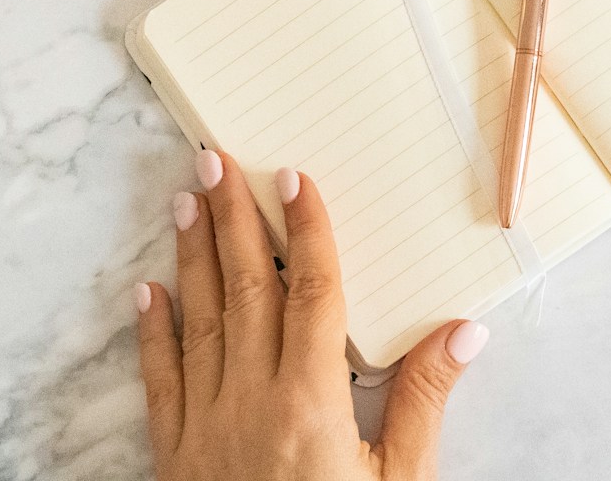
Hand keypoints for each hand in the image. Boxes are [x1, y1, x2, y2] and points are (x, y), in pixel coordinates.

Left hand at [134, 150, 489, 480]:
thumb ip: (422, 405)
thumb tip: (462, 332)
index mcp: (311, 402)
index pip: (312, 295)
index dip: (308, 232)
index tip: (296, 179)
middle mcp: (250, 402)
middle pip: (246, 292)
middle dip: (235, 221)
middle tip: (219, 159)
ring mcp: (205, 428)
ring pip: (198, 323)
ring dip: (193, 257)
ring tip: (189, 199)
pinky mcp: (176, 458)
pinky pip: (161, 380)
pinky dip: (153, 332)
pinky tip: (147, 291)